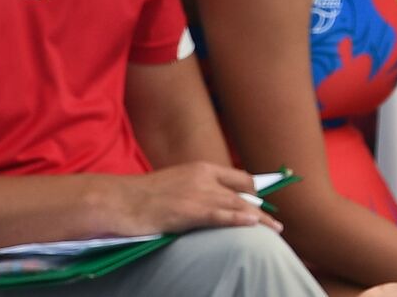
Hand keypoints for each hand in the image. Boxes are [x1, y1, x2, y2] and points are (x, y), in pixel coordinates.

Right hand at [117, 161, 281, 234]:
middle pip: (244, 191)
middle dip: (262, 207)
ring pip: (238, 205)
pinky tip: (254, 224)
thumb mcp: (176, 183)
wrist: (120, 201)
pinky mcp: (190, 211)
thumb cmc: (143, 197)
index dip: (254, 189)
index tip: (264, 200)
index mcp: (200, 168)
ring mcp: (198, 193)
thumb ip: (196, 188)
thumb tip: (212, 203)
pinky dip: (240, 219)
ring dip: (260, 219)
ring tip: (275, 229)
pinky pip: (222, 216)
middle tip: (275, 222)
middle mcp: (204, 177)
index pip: (238, 176)